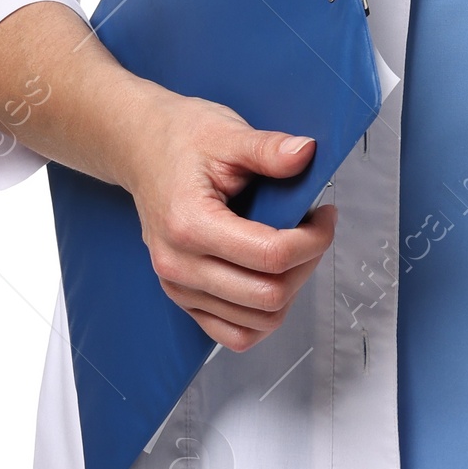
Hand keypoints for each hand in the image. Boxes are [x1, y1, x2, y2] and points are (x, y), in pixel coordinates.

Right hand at [120, 90, 337, 351]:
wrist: (143, 150)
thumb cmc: (181, 141)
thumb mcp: (228, 133)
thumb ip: (268, 148)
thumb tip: (305, 153)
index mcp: (190, 224)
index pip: (270, 256)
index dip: (313, 239)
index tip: (324, 215)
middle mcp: (180, 265)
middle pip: (268, 296)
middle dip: (306, 263)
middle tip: (313, 230)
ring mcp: (179, 287)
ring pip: (258, 321)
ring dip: (290, 288)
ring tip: (293, 249)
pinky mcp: (184, 298)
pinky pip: (234, 335)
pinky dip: (263, 316)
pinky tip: (272, 277)